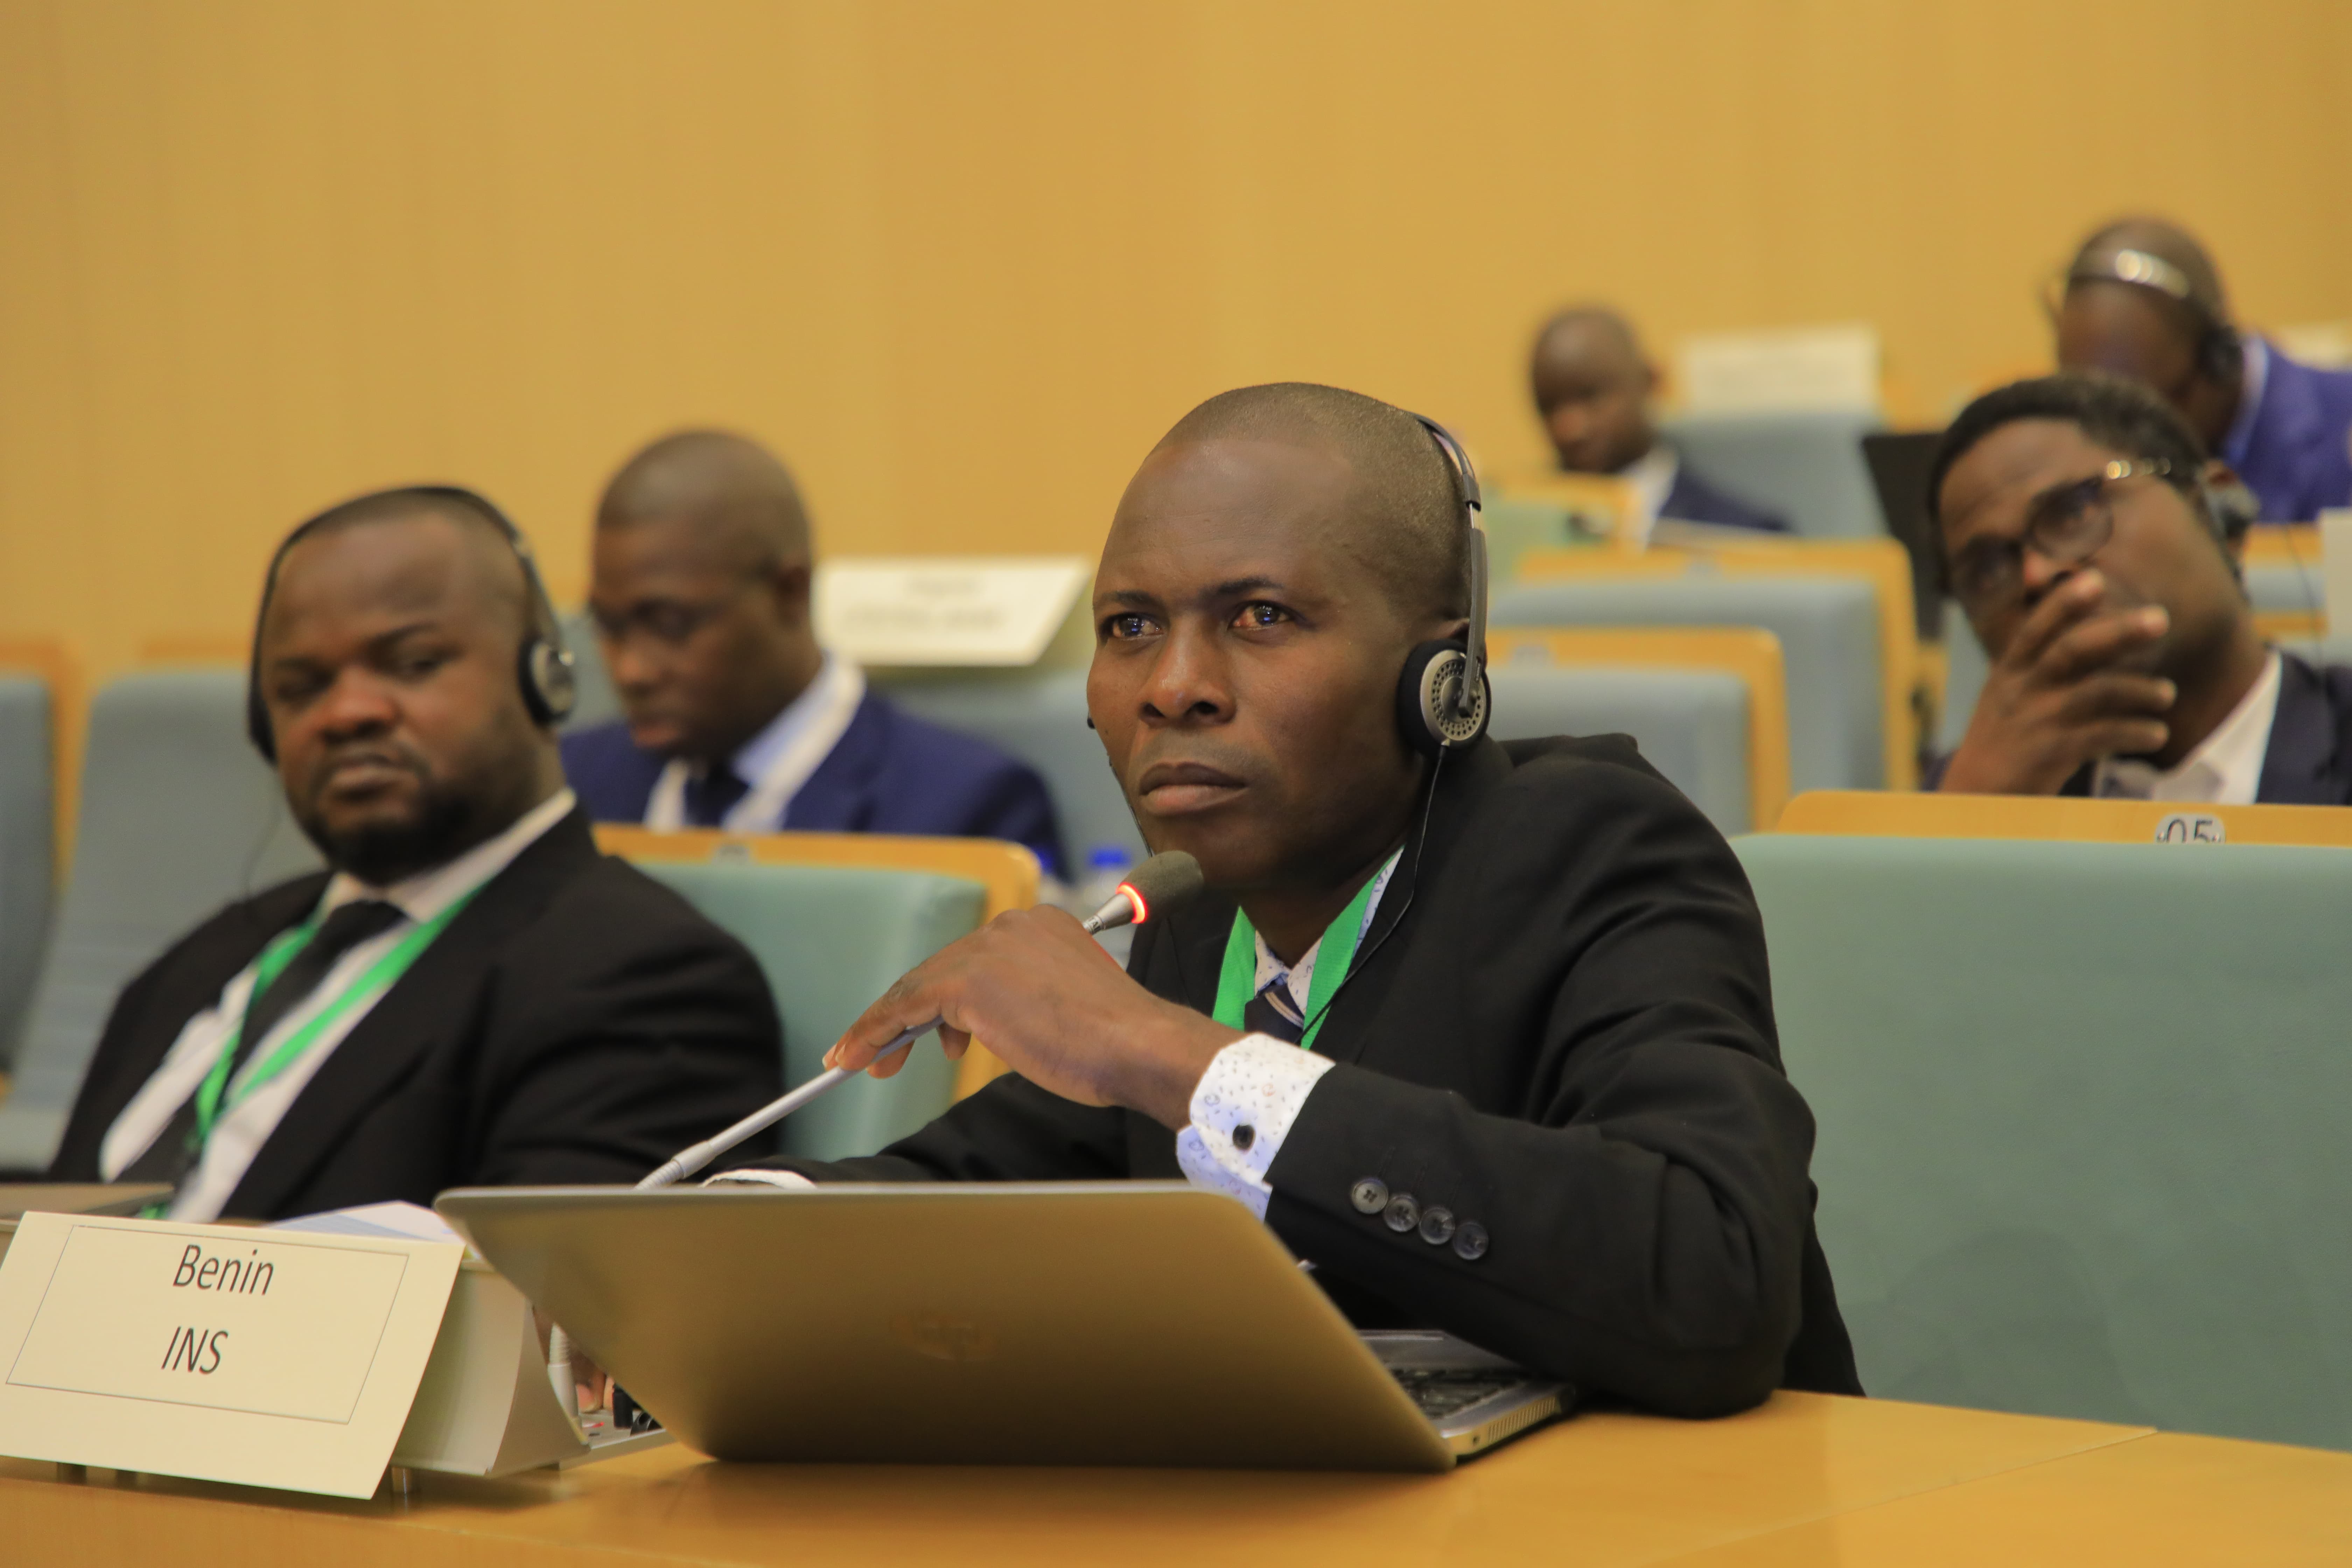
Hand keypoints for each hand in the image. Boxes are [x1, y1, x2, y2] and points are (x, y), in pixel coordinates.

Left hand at [824, 906, 1242, 1128]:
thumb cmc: (1115, 1044)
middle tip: (883, 1055)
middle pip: (940, 971)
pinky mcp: (967, 979)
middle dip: (907, 1017)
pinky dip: (875, 1031)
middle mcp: (1012, 926)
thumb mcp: (1066, 1010)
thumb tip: (978, 1027)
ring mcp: (989, 949)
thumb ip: (1025, 1003)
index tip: (924, 1033)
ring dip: (884, 1026)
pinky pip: (905, 1005)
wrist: (1137, 1047)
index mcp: (1042, 927)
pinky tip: (859, 1057)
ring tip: (865, 1061)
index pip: (974, 962)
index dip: (940, 1002)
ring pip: (918, 987)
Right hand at [1941, 571, 2176, 794]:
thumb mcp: (2007, 694)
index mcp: (2009, 673)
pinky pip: (2105, 735)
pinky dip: (2137, 732)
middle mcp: (2021, 691)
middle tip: (2160, 618)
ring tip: (2166, 694)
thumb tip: (2078, 630)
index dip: (2065, 602)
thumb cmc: (2003, 739)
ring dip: (2141, 689)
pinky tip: (2156, 733)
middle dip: (2119, 631)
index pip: (2036, 628)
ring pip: (2098, 691)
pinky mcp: (2051, 754)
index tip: (2096, 578)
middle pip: (2074, 650)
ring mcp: (2036, 722)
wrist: (1975, 796)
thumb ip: (2037, 662)